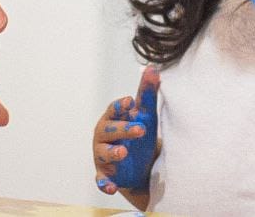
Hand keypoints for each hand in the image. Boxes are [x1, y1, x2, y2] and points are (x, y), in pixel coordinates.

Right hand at [94, 67, 159, 195]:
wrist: (138, 165)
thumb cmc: (138, 133)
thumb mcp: (145, 115)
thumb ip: (147, 93)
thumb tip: (153, 68)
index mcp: (113, 118)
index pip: (114, 109)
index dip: (120, 106)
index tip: (130, 102)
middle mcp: (104, 136)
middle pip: (109, 130)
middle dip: (123, 129)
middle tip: (140, 129)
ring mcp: (103, 156)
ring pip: (103, 153)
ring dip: (112, 152)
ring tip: (124, 152)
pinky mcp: (105, 175)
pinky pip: (101, 180)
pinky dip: (105, 184)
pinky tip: (112, 187)